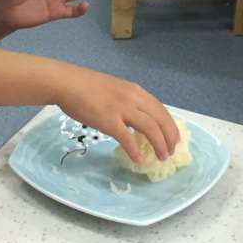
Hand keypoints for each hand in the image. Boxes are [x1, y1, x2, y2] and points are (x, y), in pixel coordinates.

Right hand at [55, 72, 179, 163]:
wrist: (67, 83)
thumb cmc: (87, 86)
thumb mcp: (115, 89)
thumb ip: (127, 102)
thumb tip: (135, 119)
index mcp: (135, 91)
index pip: (161, 109)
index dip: (170, 125)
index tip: (174, 138)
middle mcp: (133, 98)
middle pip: (160, 120)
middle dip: (169, 137)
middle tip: (171, 151)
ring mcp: (122, 109)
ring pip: (150, 129)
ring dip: (159, 145)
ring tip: (162, 157)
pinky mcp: (109, 121)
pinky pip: (127, 139)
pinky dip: (135, 150)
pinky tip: (138, 159)